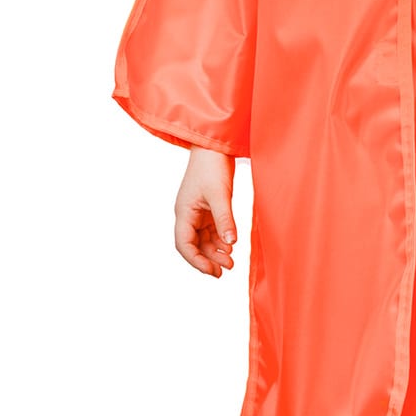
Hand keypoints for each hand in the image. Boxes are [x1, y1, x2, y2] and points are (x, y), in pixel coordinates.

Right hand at [174, 147, 236, 276]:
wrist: (215, 144)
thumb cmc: (212, 165)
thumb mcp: (220, 195)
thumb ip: (224, 220)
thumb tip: (230, 244)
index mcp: (184, 212)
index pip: (184, 244)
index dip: (196, 261)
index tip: (212, 271)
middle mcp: (188, 214)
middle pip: (194, 244)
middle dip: (208, 258)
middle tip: (226, 270)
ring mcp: (198, 211)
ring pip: (203, 238)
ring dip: (215, 250)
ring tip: (231, 261)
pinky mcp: (208, 206)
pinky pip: (211, 228)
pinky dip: (220, 238)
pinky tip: (230, 245)